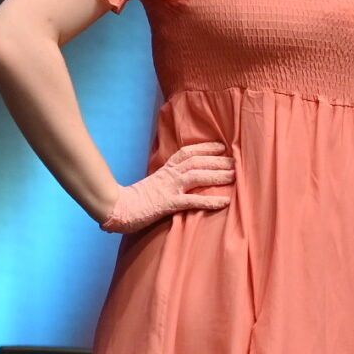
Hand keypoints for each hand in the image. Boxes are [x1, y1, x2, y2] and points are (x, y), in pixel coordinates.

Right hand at [99, 142, 231, 233]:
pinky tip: (224, 202)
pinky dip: (209, 201)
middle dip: (217, 160)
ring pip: (196, 176)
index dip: (204, 148)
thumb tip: (182, 177)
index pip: (186, 153)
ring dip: (217, 175)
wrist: (116, 208)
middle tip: (236, 160)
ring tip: (235, 176)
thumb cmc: (135, 199)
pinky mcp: (167, 204)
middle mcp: (168, 176)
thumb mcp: (154, 184)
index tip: (221, 145)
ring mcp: (168, 189)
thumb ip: (168, 179)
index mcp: (165, 170)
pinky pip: (192, 201)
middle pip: (196, 162)